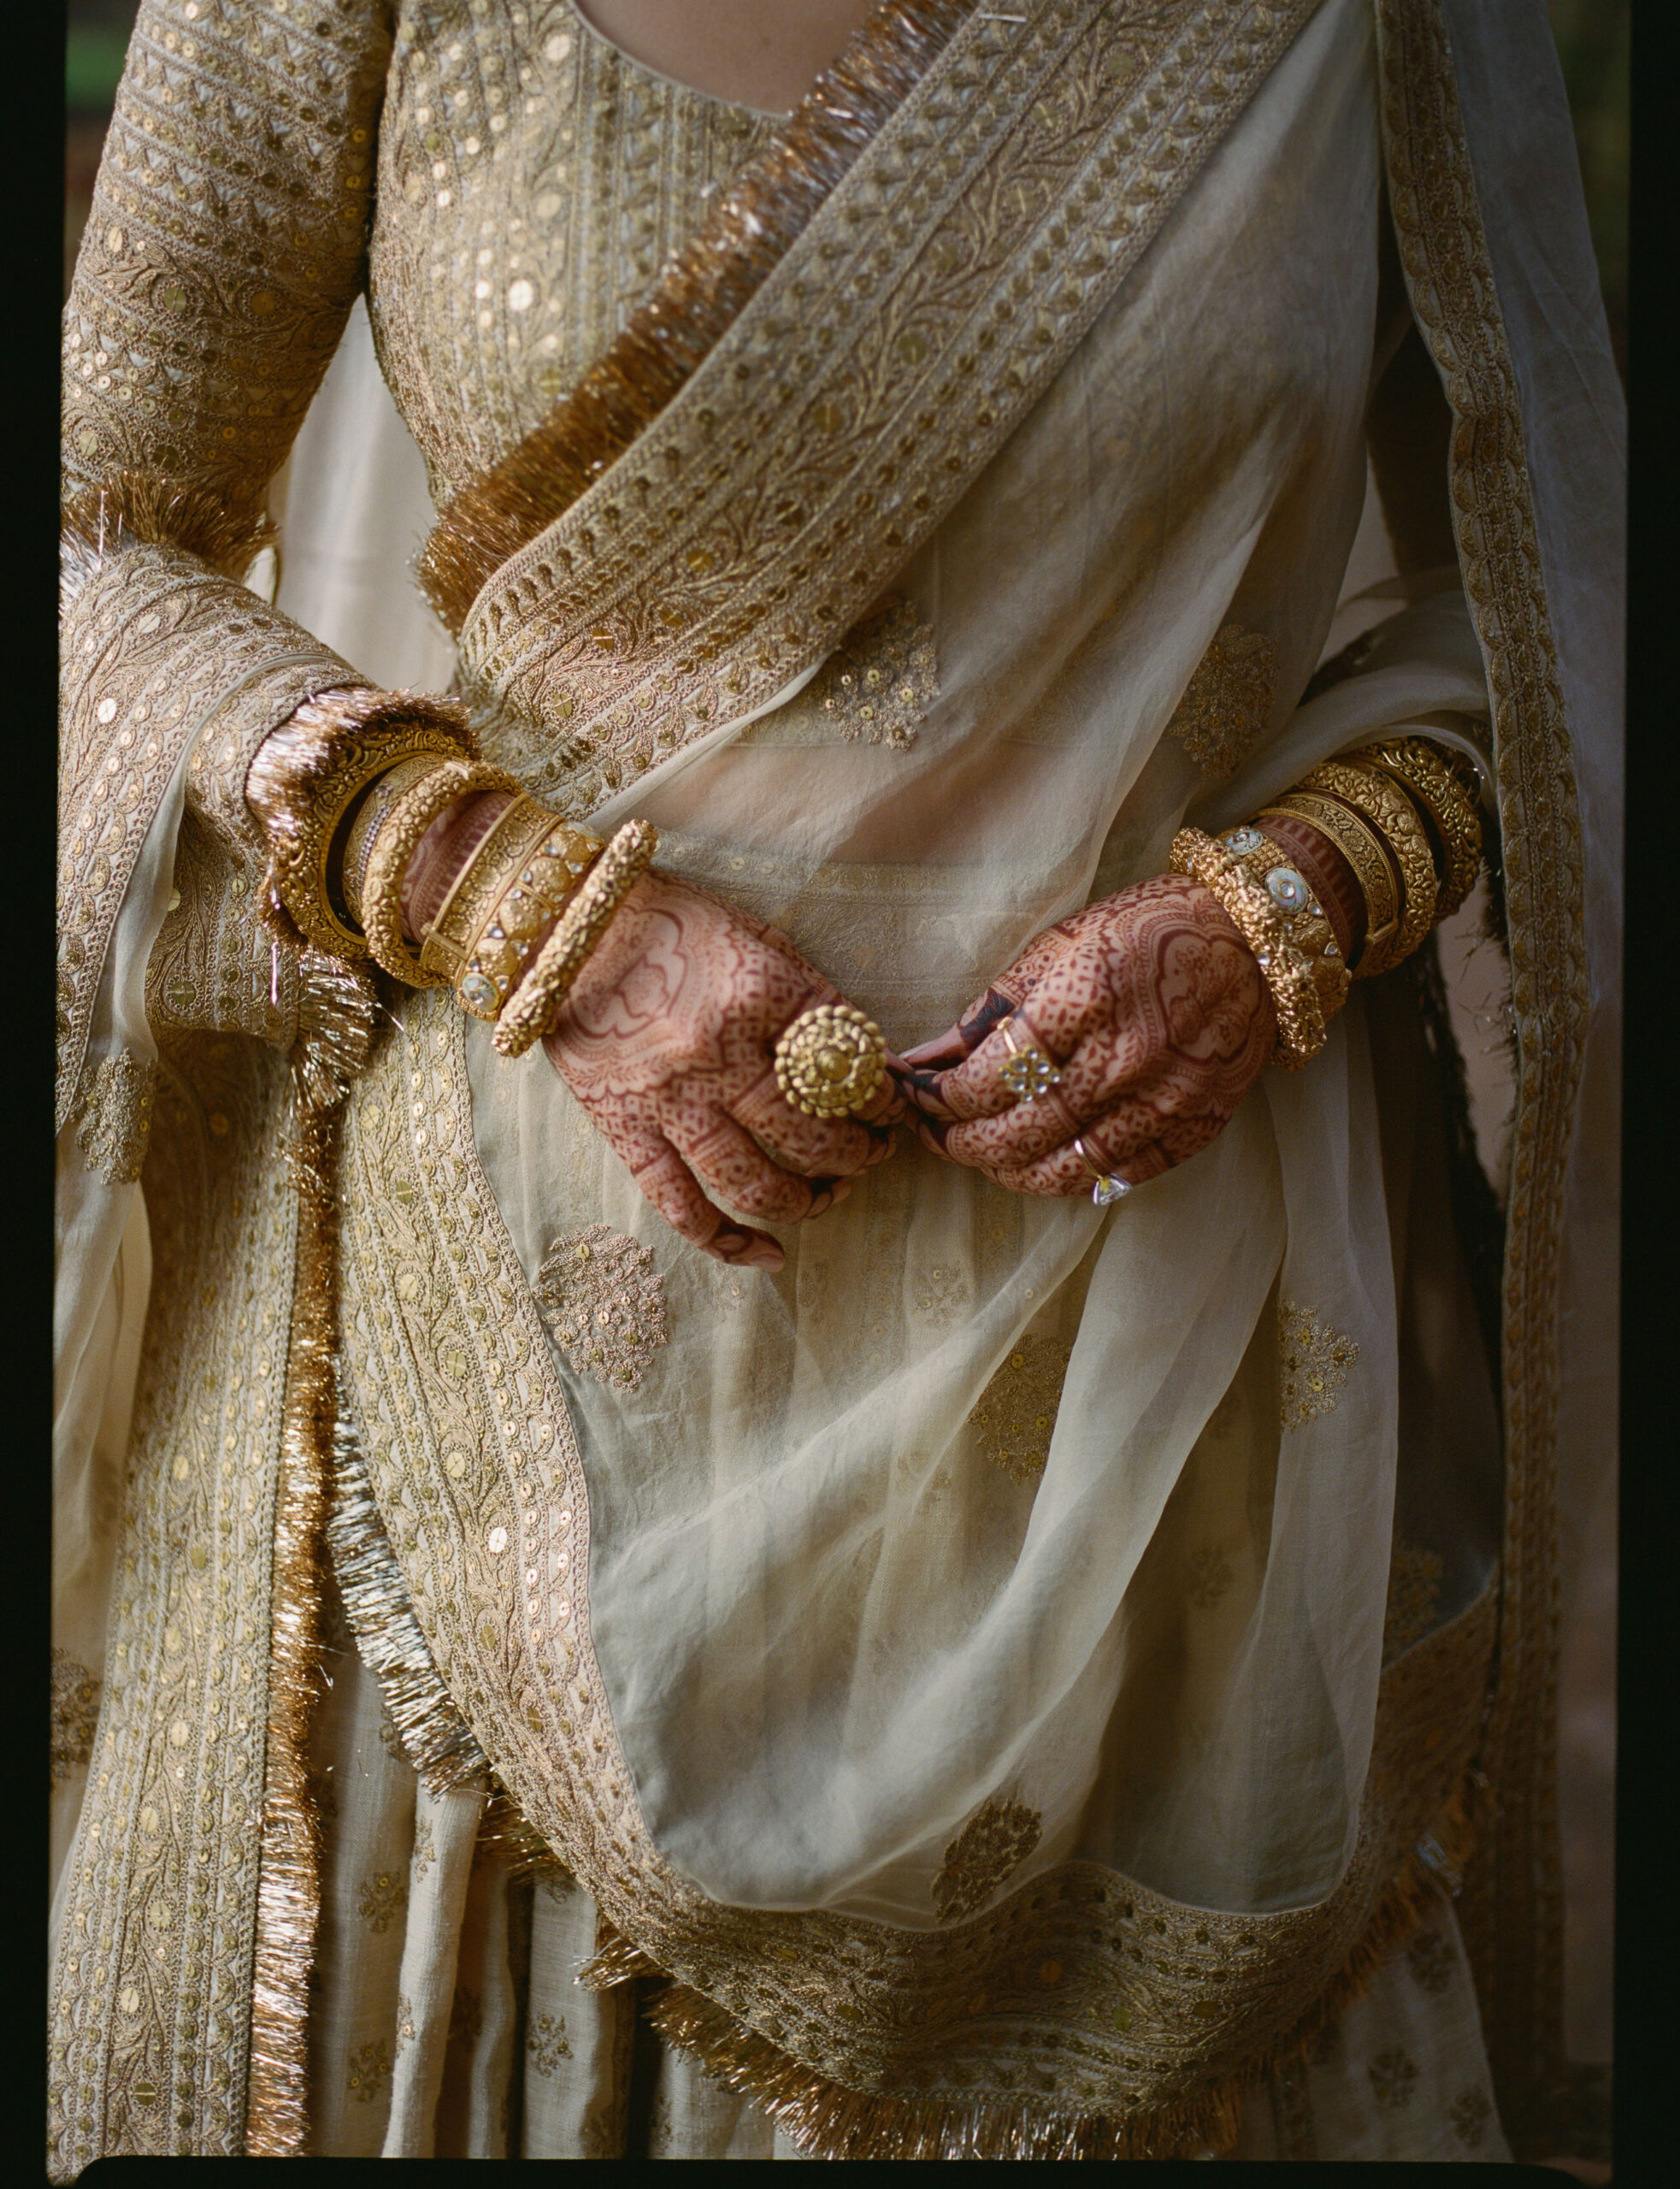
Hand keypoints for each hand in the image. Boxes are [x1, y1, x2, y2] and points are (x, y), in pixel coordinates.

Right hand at [542, 870, 900, 1268]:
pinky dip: (727, 1242)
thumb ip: (815, 1005)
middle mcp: (715, 1052)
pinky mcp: (623, 1128)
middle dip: (857, 1155)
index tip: (889, 1109)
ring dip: (806, 1202)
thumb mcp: (760, 941)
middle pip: (809, 1135)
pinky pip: (680, 1206)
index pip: (846, 1067)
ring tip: (830, 1193)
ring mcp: (666, 1098)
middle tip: (872, 1154)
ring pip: (753, 1184)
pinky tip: (767, 1253)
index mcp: (759, 993)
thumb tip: (876, 1067)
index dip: (881, 1099)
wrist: (569, 931)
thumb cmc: (676, 927)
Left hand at [895, 876, 1272, 1195]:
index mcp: (1086, 997)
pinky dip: (1066, 1179)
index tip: (916, 1096)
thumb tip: (928, 1057)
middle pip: (1018, 1133)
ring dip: (1004, 1171)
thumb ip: (993, 1006)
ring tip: (979, 1153)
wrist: (1254, 941)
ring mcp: (1165, 1100)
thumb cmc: (1148, 928)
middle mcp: (1126, 1056)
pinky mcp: (1194, 1128)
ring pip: (1061, 1169)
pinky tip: (1038, 1164)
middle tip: (933, 1133)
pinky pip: (1114, 1177)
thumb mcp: (1062, 943)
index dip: (941, 1099)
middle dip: (960, 1142)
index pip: (992, 1076)